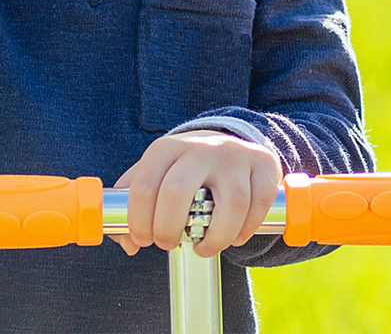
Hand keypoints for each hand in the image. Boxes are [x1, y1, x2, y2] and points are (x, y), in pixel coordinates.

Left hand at [112, 130, 281, 258]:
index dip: (139, 222)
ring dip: (215, 239)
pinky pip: (259, 205)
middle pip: (177, 193)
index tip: (143, 240)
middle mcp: (201, 147)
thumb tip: (128, 243)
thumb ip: (131, 207)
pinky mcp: (263, 165)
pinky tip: (235, 236)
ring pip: (230, 205)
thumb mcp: (154, 175)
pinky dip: (246, 230)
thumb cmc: (184, 170)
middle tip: (169, 244)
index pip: (143, 186)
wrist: (227, 144)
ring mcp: (234, 155)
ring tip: (205, 247)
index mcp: (167, 148)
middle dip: (168, 230)